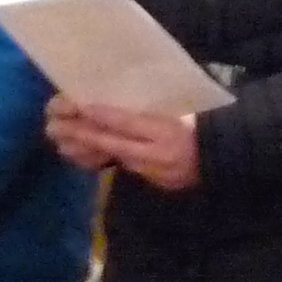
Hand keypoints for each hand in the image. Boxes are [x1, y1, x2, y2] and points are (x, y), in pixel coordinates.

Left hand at [48, 101, 199, 193]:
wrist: (224, 156)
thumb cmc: (200, 124)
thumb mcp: (180, 110)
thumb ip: (152, 109)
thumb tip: (117, 99)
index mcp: (168, 130)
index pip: (129, 123)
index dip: (104, 115)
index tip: (81, 106)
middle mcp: (160, 154)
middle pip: (116, 144)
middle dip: (85, 135)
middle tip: (57, 127)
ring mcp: (158, 172)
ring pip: (118, 158)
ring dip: (90, 149)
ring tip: (64, 139)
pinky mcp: (158, 183)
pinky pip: (128, 168)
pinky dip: (108, 160)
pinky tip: (89, 153)